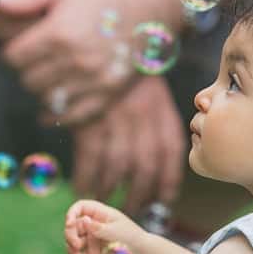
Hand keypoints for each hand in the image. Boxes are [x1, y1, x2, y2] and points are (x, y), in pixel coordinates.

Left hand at [0, 0, 181, 126]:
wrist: (152, 4)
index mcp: (60, 32)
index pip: (13, 58)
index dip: (12, 51)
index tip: (22, 45)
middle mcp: (77, 60)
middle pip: (28, 81)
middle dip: (27, 70)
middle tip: (38, 59)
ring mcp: (95, 80)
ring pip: (47, 100)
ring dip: (44, 89)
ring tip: (52, 73)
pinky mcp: (110, 95)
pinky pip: (72, 117)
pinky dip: (59, 112)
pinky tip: (56, 101)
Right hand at [64, 200, 146, 253]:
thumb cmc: (133, 238)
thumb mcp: (116, 231)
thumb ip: (99, 227)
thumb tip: (83, 220)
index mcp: (99, 214)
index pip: (80, 208)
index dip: (72, 213)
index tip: (69, 224)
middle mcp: (92, 225)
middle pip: (73, 226)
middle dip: (71, 236)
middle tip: (76, 246)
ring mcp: (91, 239)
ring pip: (73, 243)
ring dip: (73, 253)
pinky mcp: (91, 253)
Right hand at [71, 75, 185, 215]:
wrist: (98, 45)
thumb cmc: (123, 76)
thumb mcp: (150, 92)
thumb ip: (157, 124)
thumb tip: (160, 164)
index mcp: (160, 109)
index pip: (170, 152)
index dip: (168, 180)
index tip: (164, 199)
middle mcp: (141, 116)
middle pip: (145, 166)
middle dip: (139, 195)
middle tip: (132, 209)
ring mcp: (114, 119)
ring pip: (117, 168)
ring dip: (110, 190)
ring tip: (105, 201)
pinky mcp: (88, 120)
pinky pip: (89, 159)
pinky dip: (86, 178)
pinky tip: (83, 187)